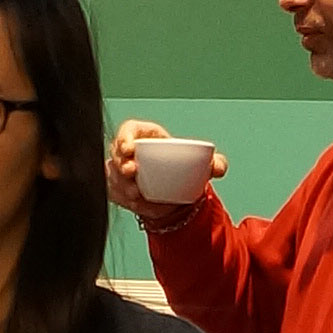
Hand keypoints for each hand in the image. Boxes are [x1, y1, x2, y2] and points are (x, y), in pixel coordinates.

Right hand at [108, 119, 224, 225]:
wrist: (175, 193)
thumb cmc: (184, 170)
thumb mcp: (202, 165)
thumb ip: (215, 163)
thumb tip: (219, 167)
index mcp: (147, 136)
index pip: (129, 129)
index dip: (124, 136)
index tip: (129, 148)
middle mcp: (130, 151)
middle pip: (117, 152)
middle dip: (121, 163)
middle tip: (133, 174)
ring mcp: (120, 169)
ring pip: (113, 174)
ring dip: (122, 184)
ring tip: (138, 194)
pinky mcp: (117, 186)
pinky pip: (113, 191)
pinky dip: (123, 198)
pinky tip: (136, 203)